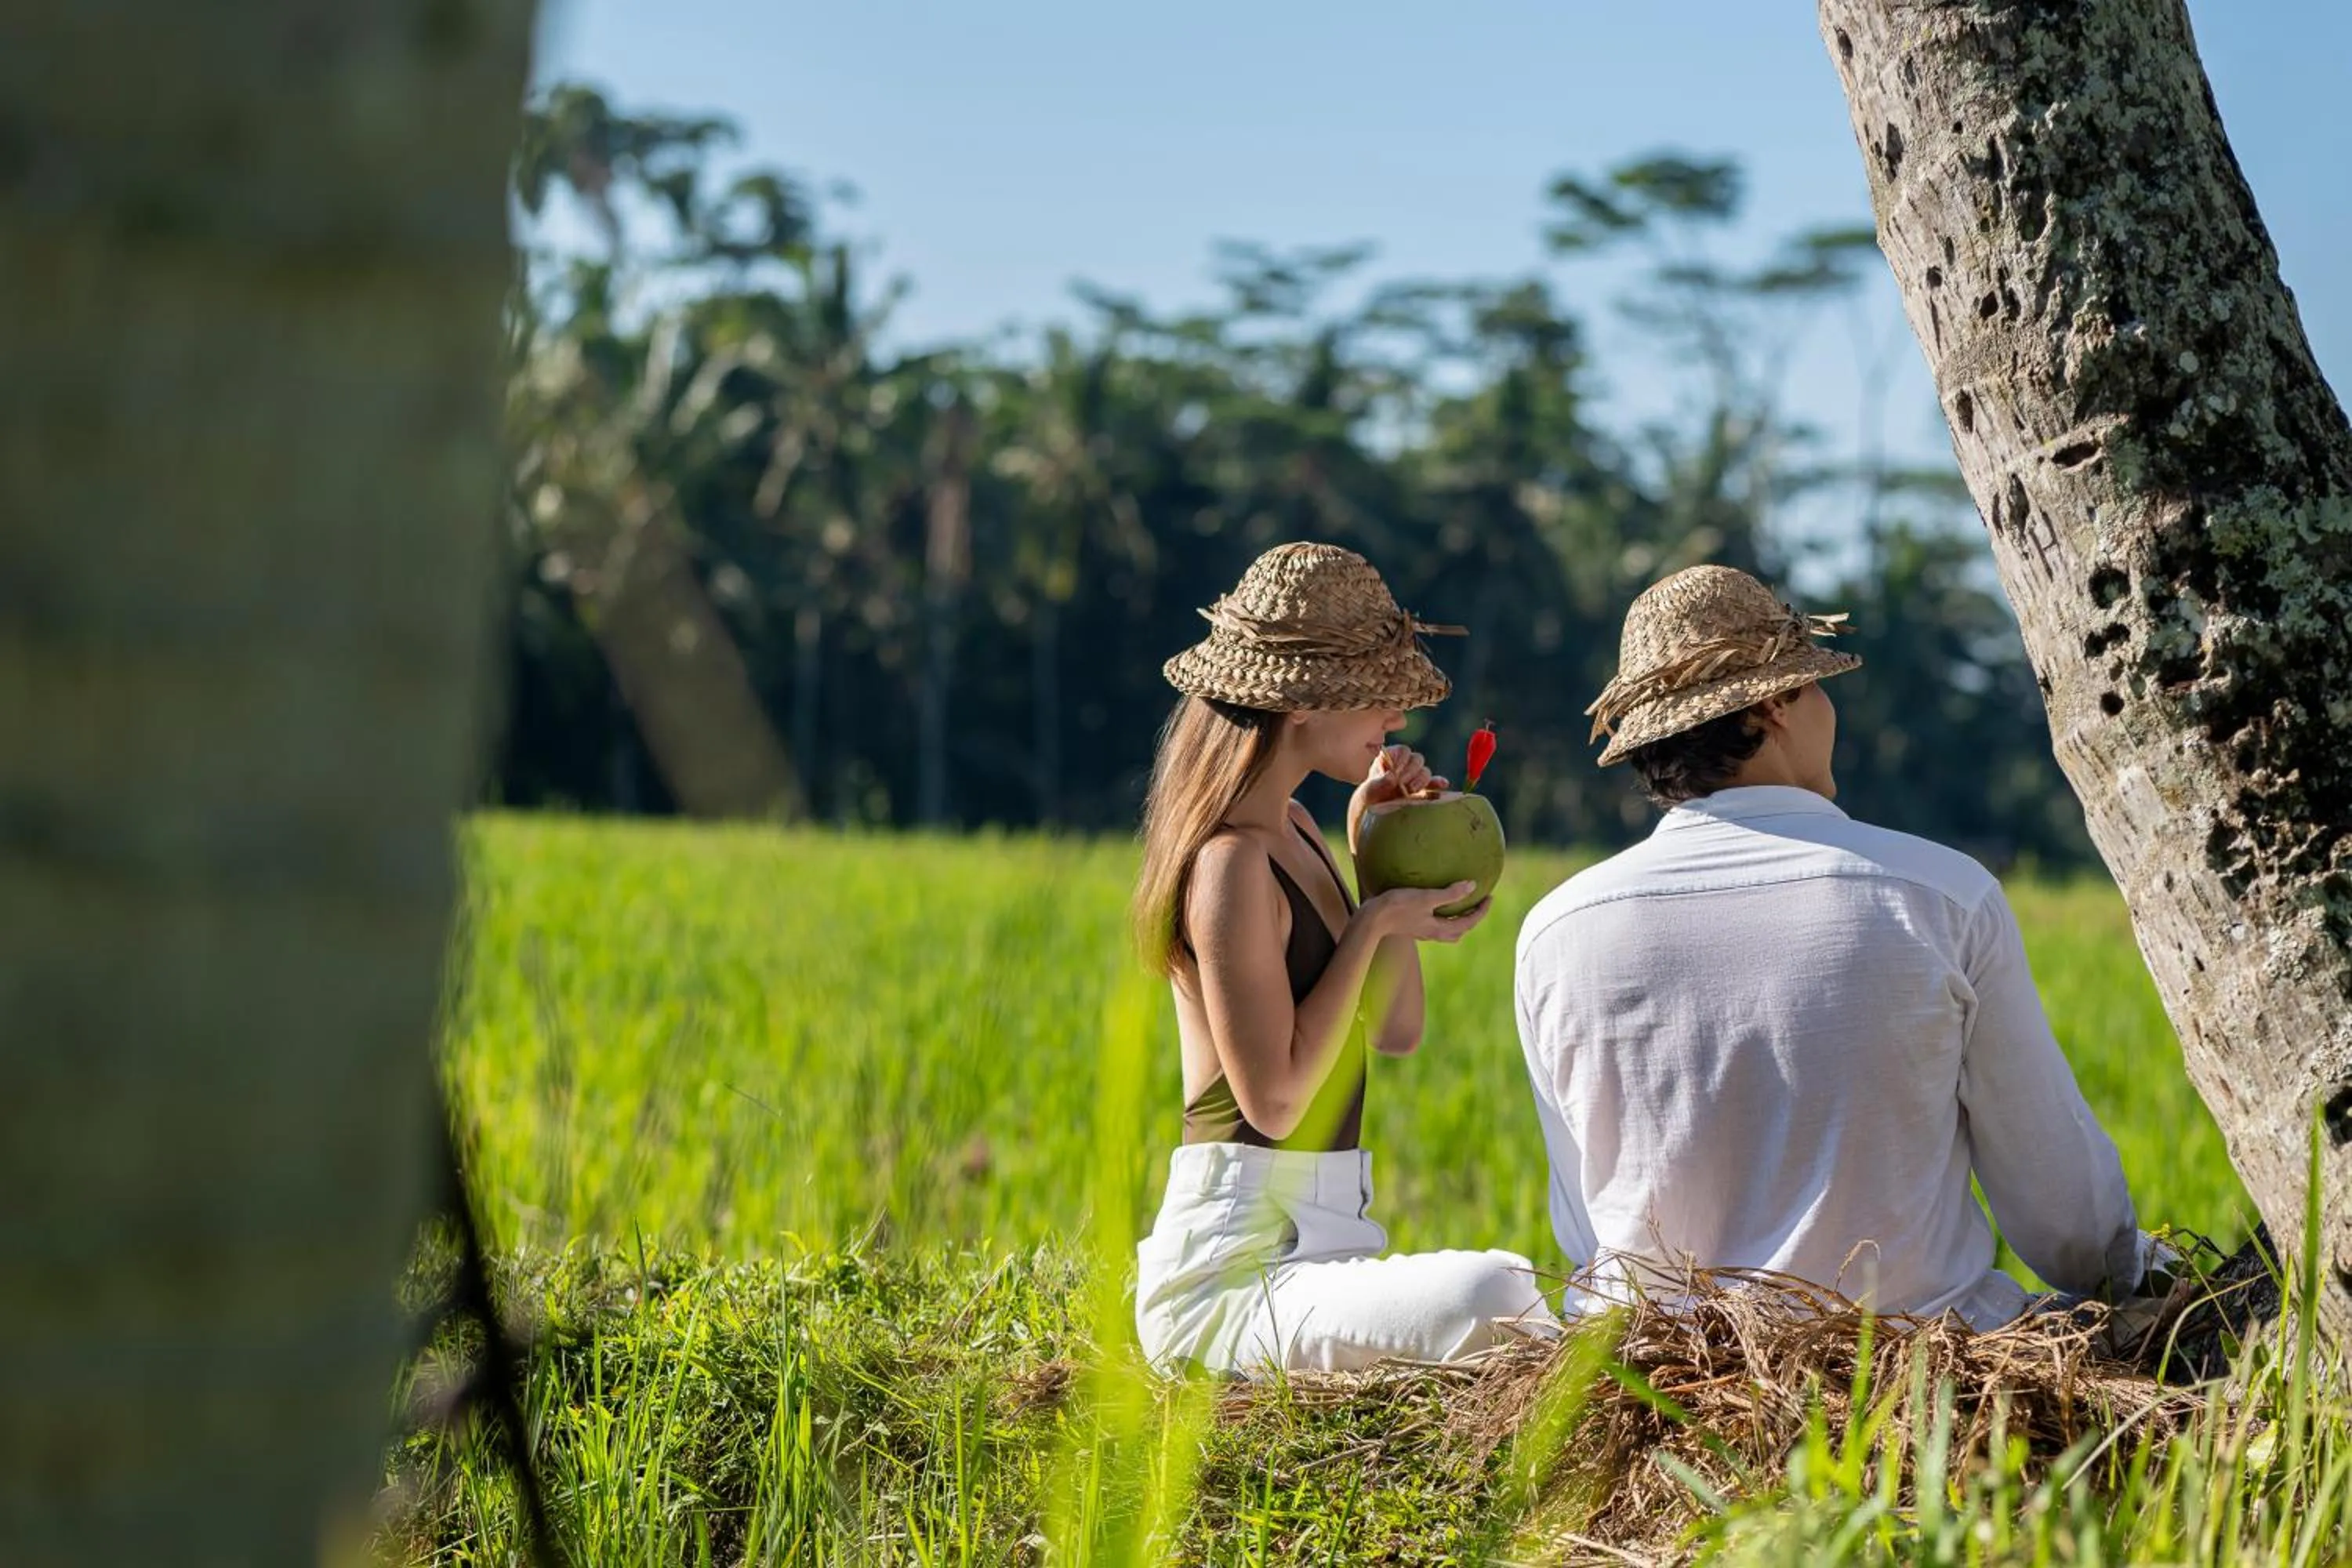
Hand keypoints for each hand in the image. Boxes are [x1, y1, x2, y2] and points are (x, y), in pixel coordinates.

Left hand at [1355, 744, 1447, 809]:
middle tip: (1402, 785)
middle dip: (1411, 772)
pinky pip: (1434, 784)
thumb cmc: (1368, 803)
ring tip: (1411, 791)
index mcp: (1389, 760)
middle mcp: (1403, 766)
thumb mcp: (1367, 793)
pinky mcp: (1423, 791)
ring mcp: (1414, 778)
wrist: (1374, 818)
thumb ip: (1378, 784)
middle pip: (1417, 760)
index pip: (1402, 751)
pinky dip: (1438, 783)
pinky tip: (1443, 785)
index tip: (1395, 773)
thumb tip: (1392, 777)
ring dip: (1421, 780)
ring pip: (1425, 772)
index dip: (1401, 760)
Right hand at [1363, 883, 1490, 943]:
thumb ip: (1449, 893)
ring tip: (1460, 903)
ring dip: (1456, 919)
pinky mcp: (1411, 926)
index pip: (1468, 922)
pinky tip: (1434, 900)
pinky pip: (1433, 922)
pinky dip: (1441, 914)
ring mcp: (1421, 931)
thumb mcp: (1426, 897)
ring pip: (1446, 930)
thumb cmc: (1398, 907)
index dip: (1481, 911)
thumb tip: (1472, 885)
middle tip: (1478, 902)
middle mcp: (1432, 933)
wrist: (1370, 919)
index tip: (1490, 897)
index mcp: (1439, 929)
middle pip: (1458, 931)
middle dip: (1471, 919)